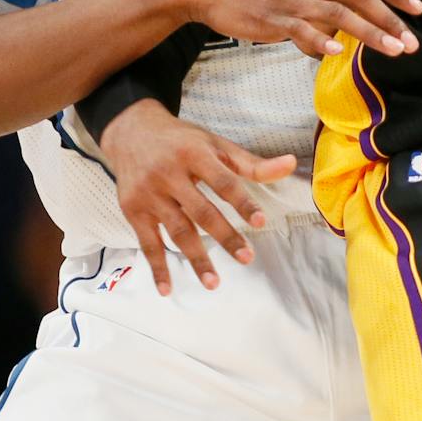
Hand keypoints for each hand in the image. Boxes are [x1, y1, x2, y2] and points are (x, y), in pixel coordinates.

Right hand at [101, 100, 298, 291]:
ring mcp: (149, 194)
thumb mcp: (215, 144)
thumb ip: (251, 163)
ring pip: (177, 231)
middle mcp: (169, 174)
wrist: (131, 132)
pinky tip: (168, 289)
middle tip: (246, 258)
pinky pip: (147, 243)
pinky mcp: (133, 210)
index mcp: (194, 154)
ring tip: (214, 283)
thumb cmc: (182, 141)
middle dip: (224, 236)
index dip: (242, 202)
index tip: (260, 222)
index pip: (222, 182)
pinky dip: (157, 267)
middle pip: (200, 211)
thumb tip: (291, 164)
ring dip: (196, 258)